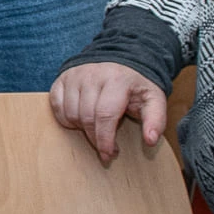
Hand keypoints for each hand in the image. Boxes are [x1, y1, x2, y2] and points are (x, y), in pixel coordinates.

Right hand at [49, 61, 165, 164]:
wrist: (121, 58)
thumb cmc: (136, 85)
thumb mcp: (154, 99)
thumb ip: (156, 120)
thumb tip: (151, 141)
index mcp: (117, 80)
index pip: (105, 115)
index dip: (105, 140)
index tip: (109, 155)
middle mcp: (93, 74)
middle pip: (86, 117)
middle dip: (94, 138)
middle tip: (105, 147)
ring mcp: (75, 75)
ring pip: (70, 113)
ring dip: (81, 128)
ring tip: (95, 128)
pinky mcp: (63, 78)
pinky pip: (57, 106)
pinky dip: (66, 119)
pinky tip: (80, 120)